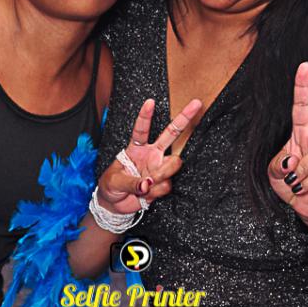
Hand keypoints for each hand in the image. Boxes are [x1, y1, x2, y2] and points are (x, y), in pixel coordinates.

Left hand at [97, 98, 202, 213]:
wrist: (115, 205)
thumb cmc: (111, 186)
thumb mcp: (114, 181)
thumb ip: (130, 182)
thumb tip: (147, 185)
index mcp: (135, 148)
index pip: (141, 129)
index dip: (145, 116)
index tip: (150, 101)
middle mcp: (151, 154)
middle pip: (171, 134)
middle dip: (184, 118)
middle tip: (196, 104)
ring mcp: (159, 168)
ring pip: (174, 163)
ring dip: (163, 173)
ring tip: (149, 182)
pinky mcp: (162, 183)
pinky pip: (167, 185)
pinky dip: (157, 191)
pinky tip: (147, 194)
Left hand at [268, 62, 307, 233]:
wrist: (303, 207)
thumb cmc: (289, 183)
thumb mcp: (274, 172)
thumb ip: (278, 165)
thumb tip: (290, 160)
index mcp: (301, 132)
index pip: (302, 105)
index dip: (303, 86)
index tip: (304, 67)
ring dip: (302, 169)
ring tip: (294, 180)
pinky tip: (304, 186)